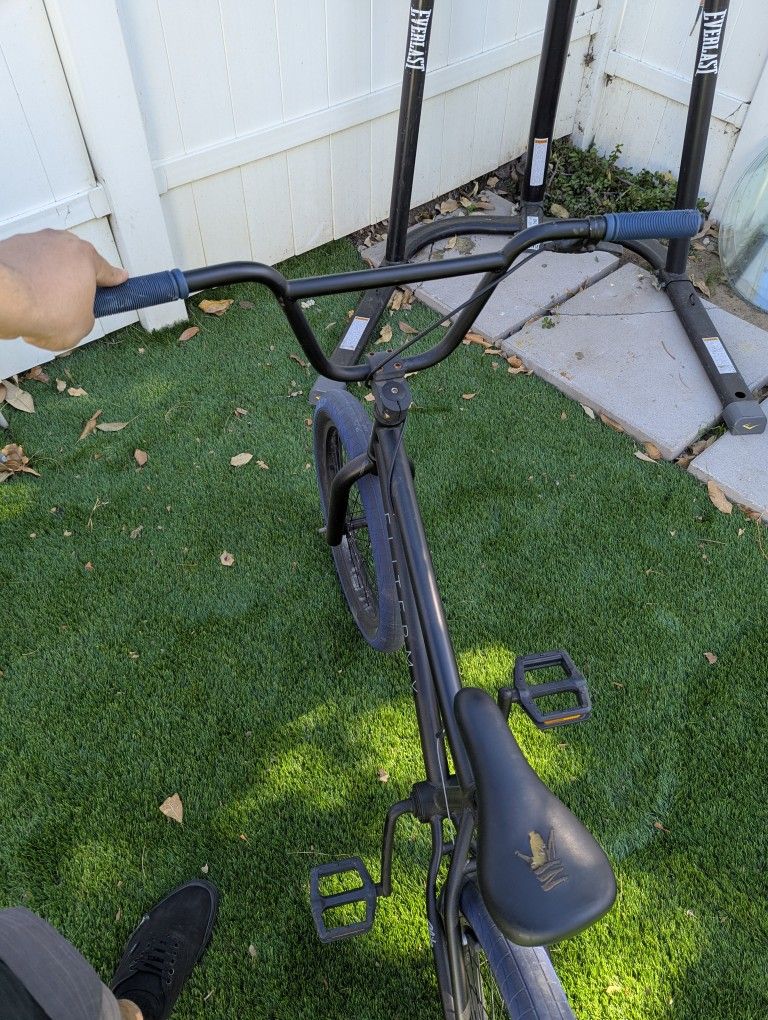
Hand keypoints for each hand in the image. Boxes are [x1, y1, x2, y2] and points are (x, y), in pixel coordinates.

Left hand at [0, 229, 127, 350]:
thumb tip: (77, 315)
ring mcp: (33, 242)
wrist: (4, 299)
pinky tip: (22, 298)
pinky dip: (25, 280)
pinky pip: (24, 265)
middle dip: (73, 282)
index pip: (107, 270)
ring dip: (47, 281)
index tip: (119, 279)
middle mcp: (60, 243)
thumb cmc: (43, 308)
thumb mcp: (82, 327)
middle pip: (74, 263)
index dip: (115, 279)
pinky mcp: (10, 248)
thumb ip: (86, 316)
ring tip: (40, 305)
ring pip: (47, 263)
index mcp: (85, 257)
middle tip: (69, 305)